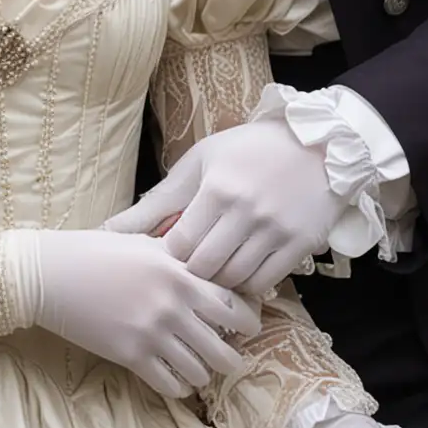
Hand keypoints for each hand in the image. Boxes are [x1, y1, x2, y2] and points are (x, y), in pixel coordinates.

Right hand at [20, 229, 262, 401]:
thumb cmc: (101, 253)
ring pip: (200, 372)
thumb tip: (217, 268)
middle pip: (223, 348)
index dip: (248, 321)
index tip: (248, 326)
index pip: (235, 307)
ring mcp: (151, 334)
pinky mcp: (130, 356)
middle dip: (232, 356)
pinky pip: (170, 385)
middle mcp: (172, 306)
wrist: (54, 275)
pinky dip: (180, 386)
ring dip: (205, 373)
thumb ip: (183, 258)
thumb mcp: (148, 244)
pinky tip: (178, 379)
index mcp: (181, 274)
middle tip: (230, 355)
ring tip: (201, 367)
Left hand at [104, 118, 347, 292]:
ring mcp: (276, 230)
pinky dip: (248, 285)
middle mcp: (247, 211)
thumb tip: (108, 229)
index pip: (181, 244)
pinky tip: (240, 272)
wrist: (318, 142)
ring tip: (213, 271)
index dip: (169, 258)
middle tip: (187, 270)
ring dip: (218, 282)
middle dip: (191, 274)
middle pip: (205, 267)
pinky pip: (265, 283)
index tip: (166, 257)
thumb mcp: (200, 162)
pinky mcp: (300, 244)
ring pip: (234, 279)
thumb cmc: (248, 149)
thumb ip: (157, 201)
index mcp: (218, 188)